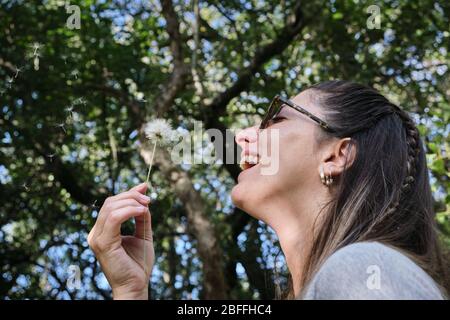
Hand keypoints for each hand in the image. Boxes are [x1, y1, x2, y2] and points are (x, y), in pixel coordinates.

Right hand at [88, 183, 153, 298]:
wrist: (136, 285)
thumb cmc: (138, 264)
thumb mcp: (143, 234)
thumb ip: (142, 217)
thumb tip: (144, 196)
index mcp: (103, 230)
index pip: (112, 204)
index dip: (128, 193)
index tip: (145, 186)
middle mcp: (96, 233)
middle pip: (111, 202)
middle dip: (131, 196)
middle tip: (149, 199)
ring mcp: (97, 238)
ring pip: (111, 207)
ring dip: (131, 201)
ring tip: (147, 205)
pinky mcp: (103, 243)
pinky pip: (114, 218)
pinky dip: (129, 210)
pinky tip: (142, 211)